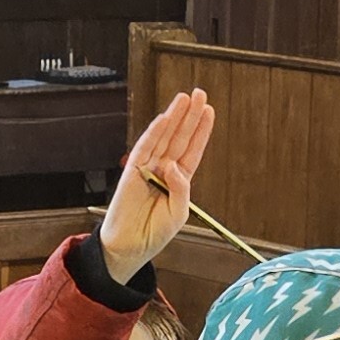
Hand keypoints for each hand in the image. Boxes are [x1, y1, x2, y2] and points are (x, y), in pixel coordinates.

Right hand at [100, 87, 212, 279]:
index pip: (192, 150)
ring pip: (164, 137)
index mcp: (177, 179)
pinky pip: (144, 148)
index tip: (209, 111)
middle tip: (200, 94)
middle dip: (190, 116)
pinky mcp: (132, 171)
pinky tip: (164, 119)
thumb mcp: (179, 212)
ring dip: (174, 117)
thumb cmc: (154, 232)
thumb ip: (181, 188)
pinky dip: (154, 133)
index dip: (201, 130)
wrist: (130, 246)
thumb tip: (172, 165)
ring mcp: (147, 168)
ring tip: (185, 98)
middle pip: (179, 137)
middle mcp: (163, 169)